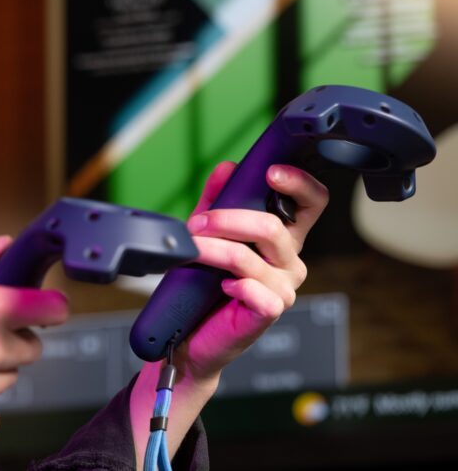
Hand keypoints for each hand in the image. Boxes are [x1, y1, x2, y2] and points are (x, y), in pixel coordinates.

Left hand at [177, 161, 328, 381]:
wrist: (190, 333)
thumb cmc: (202, 282)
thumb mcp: (207, 231)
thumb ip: (217, 199)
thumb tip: (227, 168)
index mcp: (283, 235)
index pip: (312, 202)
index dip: (299, 183)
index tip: (271, 173)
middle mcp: (289, 259)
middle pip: (274, 226)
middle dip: (228, 219)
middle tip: (197, 223)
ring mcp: (284, 287)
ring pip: (251, 256)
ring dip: (213, 249)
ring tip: (192, 250)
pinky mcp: (271, 310)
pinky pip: (253, 289)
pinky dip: (230, 283)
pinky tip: (218, 286)